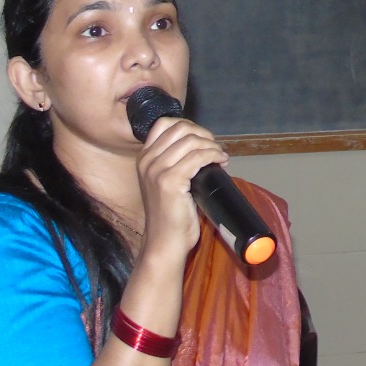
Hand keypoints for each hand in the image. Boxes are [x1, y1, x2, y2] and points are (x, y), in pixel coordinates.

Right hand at [133, 116, 224, 260]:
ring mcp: (156, 170)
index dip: (189, 127)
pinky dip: (214, 155)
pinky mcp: (170, 181)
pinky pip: (198, 156)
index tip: (204, 140)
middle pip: (180, 128)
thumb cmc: (171, 215)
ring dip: (212, 146)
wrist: (164, 241)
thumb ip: (175, 162)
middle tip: (215, 149)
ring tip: (220, 157)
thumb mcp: (166, 182)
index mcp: (144, 158)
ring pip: (191, 141)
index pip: (165, 124)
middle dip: (203, 134)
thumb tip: (202, 146)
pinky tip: (221, 162)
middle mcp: (147, 161)